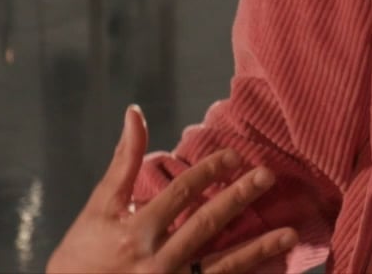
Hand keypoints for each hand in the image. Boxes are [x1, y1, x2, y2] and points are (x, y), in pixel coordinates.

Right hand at [47, 105, 298, 273]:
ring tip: (290, 235)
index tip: (235, 155)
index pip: (182, 193)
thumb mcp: (98, 209)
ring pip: (220, 266)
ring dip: (257, 250)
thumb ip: (123, 162)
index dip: (210, 170)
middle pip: (206, 224)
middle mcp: (156, 261)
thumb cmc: (80, 256)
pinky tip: (271, 269)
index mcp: (136, 232)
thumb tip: (135, 112)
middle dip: (239, 198)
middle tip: (268, 176)